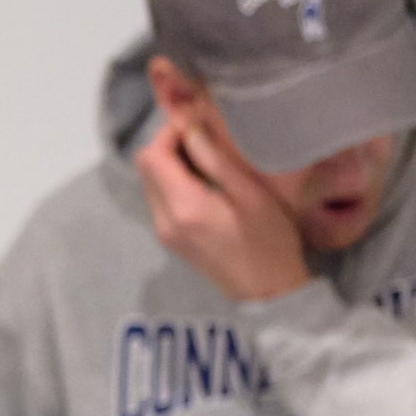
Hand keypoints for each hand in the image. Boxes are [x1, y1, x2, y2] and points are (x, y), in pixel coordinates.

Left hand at [132, 109, 309, 302]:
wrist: (267, 293)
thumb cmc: (270, 241)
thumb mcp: (252, 193)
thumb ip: (217, 159)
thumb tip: (191, 128)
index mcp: (184, 207)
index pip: (152, 156)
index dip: (168, 132)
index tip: (196, 123)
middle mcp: (164, 220)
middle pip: (145, 167)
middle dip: (167, 144)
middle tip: (202, 136)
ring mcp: (163, 232)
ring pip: (149, 181)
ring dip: (169, 162)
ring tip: (206, 156)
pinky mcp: (168, 238)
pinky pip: (159, 198)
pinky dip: (172, 181)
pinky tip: (203, 180)